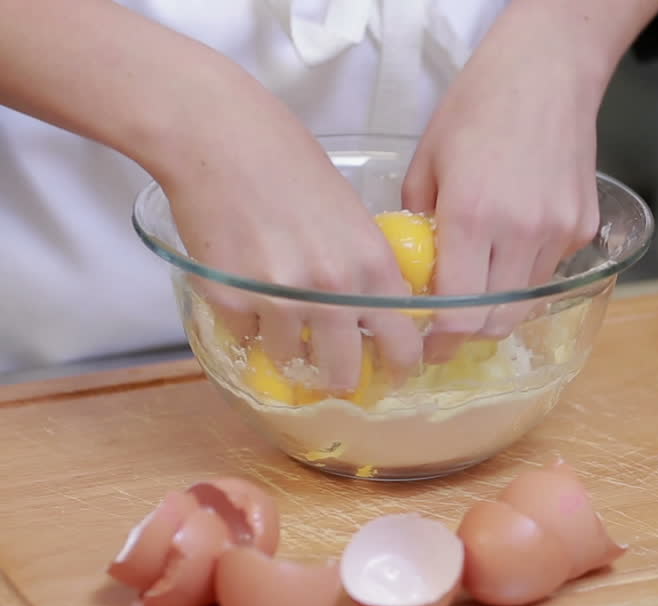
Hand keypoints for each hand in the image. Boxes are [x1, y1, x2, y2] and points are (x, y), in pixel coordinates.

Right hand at [161, 79, 420, 392]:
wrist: (220, 139)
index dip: (397, 368)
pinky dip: (247, 323)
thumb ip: (366, 267)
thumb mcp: (352, 216)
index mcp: (373, 267)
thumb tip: (375, 312)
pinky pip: (245, 335)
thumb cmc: (289, 162)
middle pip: (344, 374)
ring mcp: (279, 300)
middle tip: (333, 374)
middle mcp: (332, 291)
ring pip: (288, 358)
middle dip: (339, 379)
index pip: (402, 345)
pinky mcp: (230, 300)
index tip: (390, 376)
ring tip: (280, 318)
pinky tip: (246, 288)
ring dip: (286, 348)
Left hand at [401, 12, 603, 361]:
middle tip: (448, 330)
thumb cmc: (477, 107)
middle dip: (469, 335)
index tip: (426, 346)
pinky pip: (549, 270)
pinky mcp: (582, 228)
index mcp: (472, 216)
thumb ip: (419, 226)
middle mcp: (520, 232)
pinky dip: (526, 271)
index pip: (458, 313)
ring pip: (525, 301)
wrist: (547, 72)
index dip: (439, 341)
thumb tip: (416, 275)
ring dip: (499, 302)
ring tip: (480, 274)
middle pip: (497, 322)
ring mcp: (559, 232)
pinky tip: (514, 237)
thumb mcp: (427, 163)